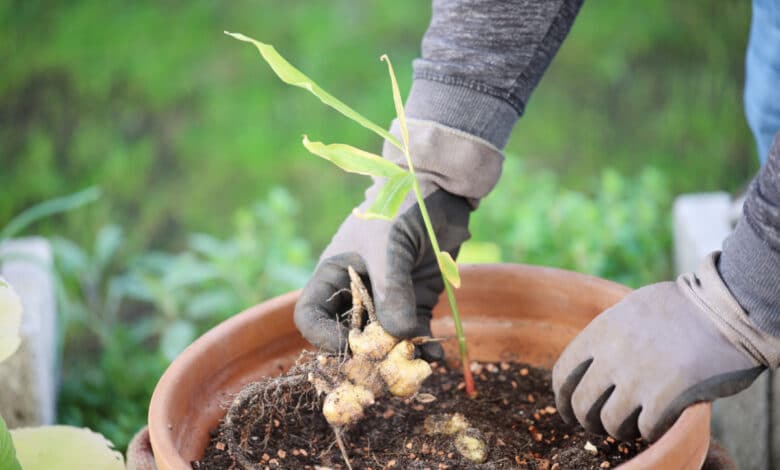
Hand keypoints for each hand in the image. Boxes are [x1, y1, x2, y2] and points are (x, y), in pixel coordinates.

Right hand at [293, 184, 469, 360]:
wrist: (439, 189)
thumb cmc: (401, 209)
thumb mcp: (390, 247)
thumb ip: (392, 290)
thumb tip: (398, 336)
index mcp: (333, 275)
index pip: (311, 316)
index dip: (323, 336)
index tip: (350, 345)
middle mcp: (355, 293)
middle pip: (348, 336)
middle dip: (364, 355)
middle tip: (385, 368)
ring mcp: (386, 300)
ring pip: (382, 342)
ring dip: (396, 357)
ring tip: (416, 366)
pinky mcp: (415, 303)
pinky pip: (413, 335)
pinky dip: (422, 348)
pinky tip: (435, 355)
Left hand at [553, 252, 777, 441]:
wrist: (724, 309)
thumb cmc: (681, 308)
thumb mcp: (630, 309)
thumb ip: (607, 334)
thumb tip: (589, 360)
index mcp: (600, 332)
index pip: (563, 376)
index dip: (564, 399)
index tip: (570, 410)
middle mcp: (612, 356)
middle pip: (582, 405)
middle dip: (588, 420)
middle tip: (599, 424)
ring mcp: (637, 377)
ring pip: (610, 423)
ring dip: (620, 430)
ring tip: (632, 424)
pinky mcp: (665, 397)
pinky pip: (645, 429)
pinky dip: (650, 431)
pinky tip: (658, 423)